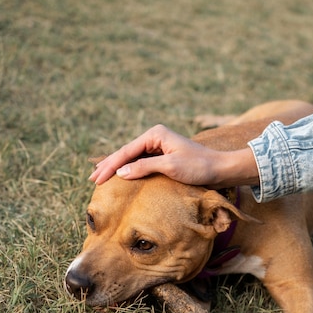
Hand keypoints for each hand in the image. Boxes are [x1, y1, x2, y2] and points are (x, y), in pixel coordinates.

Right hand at [89, 124, 258, 187]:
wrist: (220, 169)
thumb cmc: (198, 167)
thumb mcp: (170, 167)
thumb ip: (144, 167)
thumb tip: (121, 172)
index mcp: (155, 134)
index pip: (127, 151)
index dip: (111, 166)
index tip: (97, 178)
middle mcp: (155, 137)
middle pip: (126, 152)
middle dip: (109, 165)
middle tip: (92, 178)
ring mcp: (158, 145)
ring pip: (131, 157)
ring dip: (116, 167)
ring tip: (100, 176)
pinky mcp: (163, 155)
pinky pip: (140, 161)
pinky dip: (128, 168)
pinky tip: (120, 175)